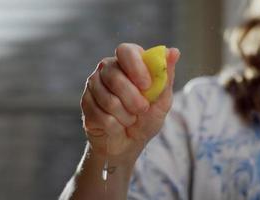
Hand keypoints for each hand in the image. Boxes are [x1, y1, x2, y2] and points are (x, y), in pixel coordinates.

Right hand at [81, 43, 179, 161]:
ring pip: (108, 99)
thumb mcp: (162, 100)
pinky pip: (100, 115)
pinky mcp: (85, 103)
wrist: (129, 144)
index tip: (147, 85)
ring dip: (126, 116)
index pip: (126, 51)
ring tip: (130, 119)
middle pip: (114, 76)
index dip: (136, 67)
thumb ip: (166, 76)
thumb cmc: (147, 118)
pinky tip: (117, 125)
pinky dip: (115, 126)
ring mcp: (93, 85)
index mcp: (128, 62)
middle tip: (142, 109)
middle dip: (133, 99)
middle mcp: (108, 68)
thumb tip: (174, 52)